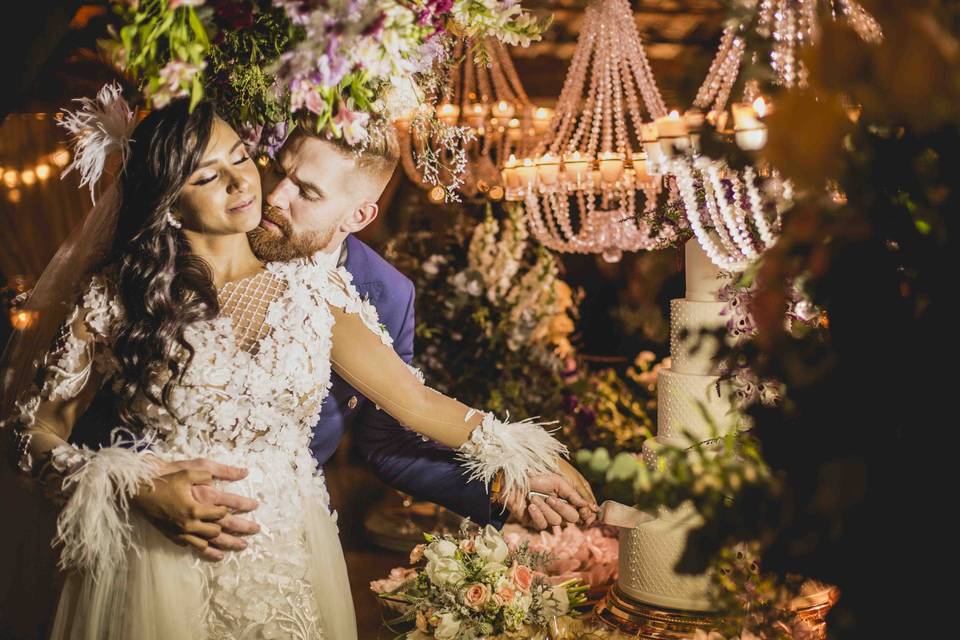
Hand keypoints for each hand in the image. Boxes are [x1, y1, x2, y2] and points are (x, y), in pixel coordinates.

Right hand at [134, 458, 259, 561]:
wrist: (138, 492)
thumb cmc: (165, 479)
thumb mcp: (190, 470)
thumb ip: (216, 472)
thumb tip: (242, 472)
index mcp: (196, 507)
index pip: (223, 512)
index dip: (237, 509)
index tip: (251, 506)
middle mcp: (190, 523)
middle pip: (219, 531)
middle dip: (239, 531)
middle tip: (255, 530)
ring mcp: (181, 532)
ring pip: (208, 543)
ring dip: (227, 545)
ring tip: (241, 547)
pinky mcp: (173, 536)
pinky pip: (193, 547)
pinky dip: (206, 551)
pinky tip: (216, 554)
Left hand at [500, 459, 599, 529]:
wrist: (513, 481)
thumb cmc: (536, 477)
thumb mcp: (557, 482)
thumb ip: (573, 494)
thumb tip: (590, 506)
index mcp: (566, 499)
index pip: (581, 511)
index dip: (584, 512)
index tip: (585, 510)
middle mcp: (559, 510)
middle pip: (572, 518)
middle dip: (562, 508)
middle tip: (550, 498)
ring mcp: (547, 517)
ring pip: (556, 522)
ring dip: (545, 509)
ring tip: (534, 498)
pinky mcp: (534, 522)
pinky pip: (542, 526)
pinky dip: (537, 515)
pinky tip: (531, 506)